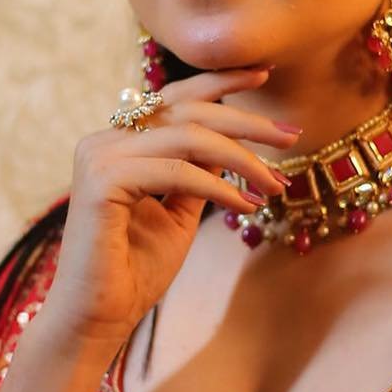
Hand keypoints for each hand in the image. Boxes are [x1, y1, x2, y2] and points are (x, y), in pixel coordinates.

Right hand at [39, 66, 301, 350]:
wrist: (100, 318)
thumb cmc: (136, 271)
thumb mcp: (180, 213)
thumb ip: (198, 174)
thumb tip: (233, 146)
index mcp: (119, 143)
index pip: (175, 99)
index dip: (220, 83)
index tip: (265, 73)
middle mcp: (104, 141)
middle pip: (187, 110)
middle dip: (246, 121)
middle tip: (291, 136)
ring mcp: (99, 157)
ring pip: (188, 137)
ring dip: (241, 160)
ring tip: (276, 186)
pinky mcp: (102, 181)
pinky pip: (176, 171)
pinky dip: (217, 187)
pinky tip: (246, 207)